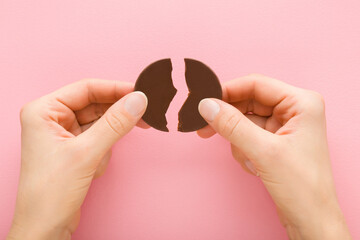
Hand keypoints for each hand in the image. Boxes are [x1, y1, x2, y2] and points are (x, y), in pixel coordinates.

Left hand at [7, 79, 147, 239]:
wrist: (46, 227)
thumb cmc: (51, 192)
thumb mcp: (87, 153)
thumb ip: (115, 124)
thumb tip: (138, 100)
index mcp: (44, 111)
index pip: (86, 89)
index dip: (116, 89)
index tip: (140, 92)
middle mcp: (52, 119)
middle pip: (95, 104)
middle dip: (116, 115)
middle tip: (143, 114)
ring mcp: (63, 133)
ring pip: (99, 122)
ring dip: (108, 138)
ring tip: (101, 158)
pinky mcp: (73, 147)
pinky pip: (98, 137)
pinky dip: (104, 150)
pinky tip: (95, 166)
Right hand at [198, 74, 350, 239]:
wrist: (310, 220)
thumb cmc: (302, 187)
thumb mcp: (263, 152)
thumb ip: (232, 125)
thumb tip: (206, 105)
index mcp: (301, 103)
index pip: (256, 84)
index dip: (227, 91)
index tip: (203, 101)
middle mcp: (294, 110)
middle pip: (248, 102)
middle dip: (229, 119)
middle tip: (204, 128)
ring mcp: (284, 126)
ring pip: (245, 120)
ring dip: (238, 140)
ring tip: (249, 160)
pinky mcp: (275, 141)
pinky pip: (247, 134)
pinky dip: (243, 149)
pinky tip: (254, 166)